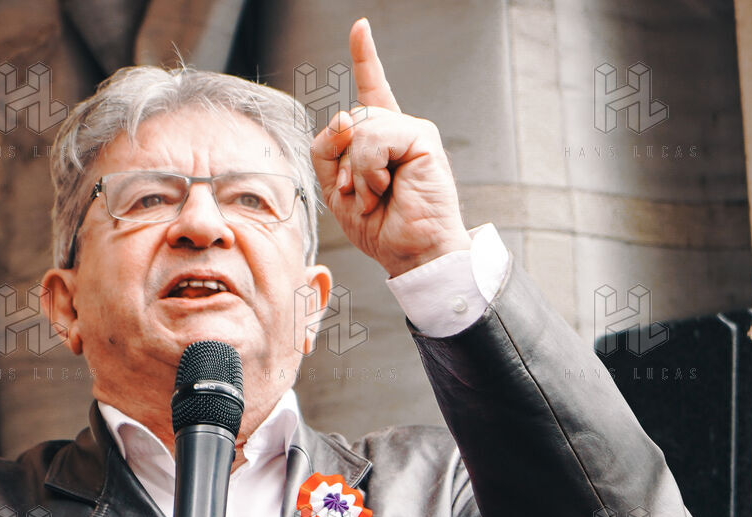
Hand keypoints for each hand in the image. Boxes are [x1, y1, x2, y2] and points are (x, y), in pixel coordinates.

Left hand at [311, 18, 471, 276]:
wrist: (412, 252)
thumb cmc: (380, 227)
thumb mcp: (338, 188)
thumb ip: (328, 149)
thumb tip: (345, 115)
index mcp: (381, 141)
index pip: (372, 90)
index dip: (365, 58)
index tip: (360, 28)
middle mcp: (398, 130)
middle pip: (349, 119)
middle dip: (342, 161)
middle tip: (359, 195)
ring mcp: (413, 131)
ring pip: (360, 127)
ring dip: (357, 170)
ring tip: (375, 196)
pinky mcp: (423, 137)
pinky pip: (375, 137)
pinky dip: (369, 168)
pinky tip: (385, 188)